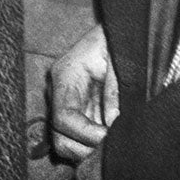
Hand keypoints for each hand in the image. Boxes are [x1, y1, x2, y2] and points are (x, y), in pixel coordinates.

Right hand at [48, 23, 120, 163]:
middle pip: (59, 137)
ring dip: (89, 149)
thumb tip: (112, 120)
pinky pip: (78, 139)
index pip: (63, 118)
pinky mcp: (79, 111)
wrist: (119, 30)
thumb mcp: (119, 58)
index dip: (85, 134)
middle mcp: (59, 92)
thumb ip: (114, 88)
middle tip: (113, 145)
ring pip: (67, 143)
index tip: (109, 136)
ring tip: (113, 141)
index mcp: (65, 75)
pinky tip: (111, 138)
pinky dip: (93, 145)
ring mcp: (68, 104)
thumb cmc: (116, 39)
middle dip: (85, 148)